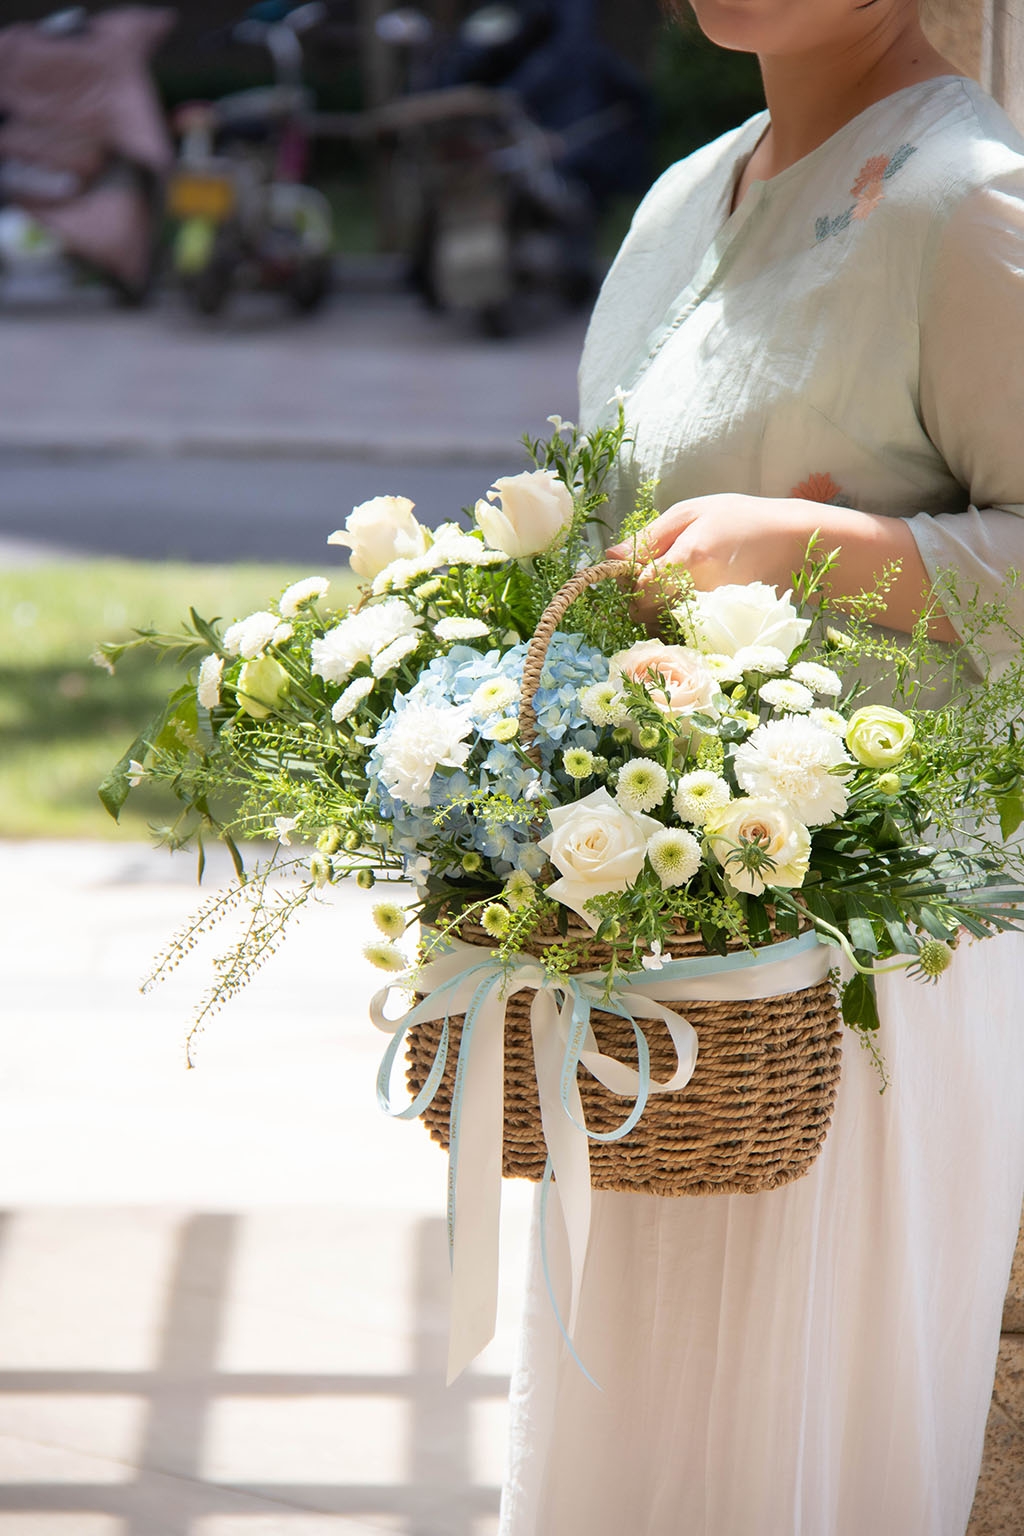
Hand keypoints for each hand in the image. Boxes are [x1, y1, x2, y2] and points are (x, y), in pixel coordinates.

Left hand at [606, 494, 834, 622]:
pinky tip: (687, 600)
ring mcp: (712, 614)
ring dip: (654, 610)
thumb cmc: (741, 519)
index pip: (638, 587)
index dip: (629, 581)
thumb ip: (650, 536)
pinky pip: (681, 631)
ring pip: (660, 626)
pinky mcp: (721, 626)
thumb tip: (610, 556)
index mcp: (690, 558)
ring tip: (673, 585)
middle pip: (645, 613)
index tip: (633, 570)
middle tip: (652, 577)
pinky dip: (674, 620)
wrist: (793, 543)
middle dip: (638, 599)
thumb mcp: (693, 512)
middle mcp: (700, 592)